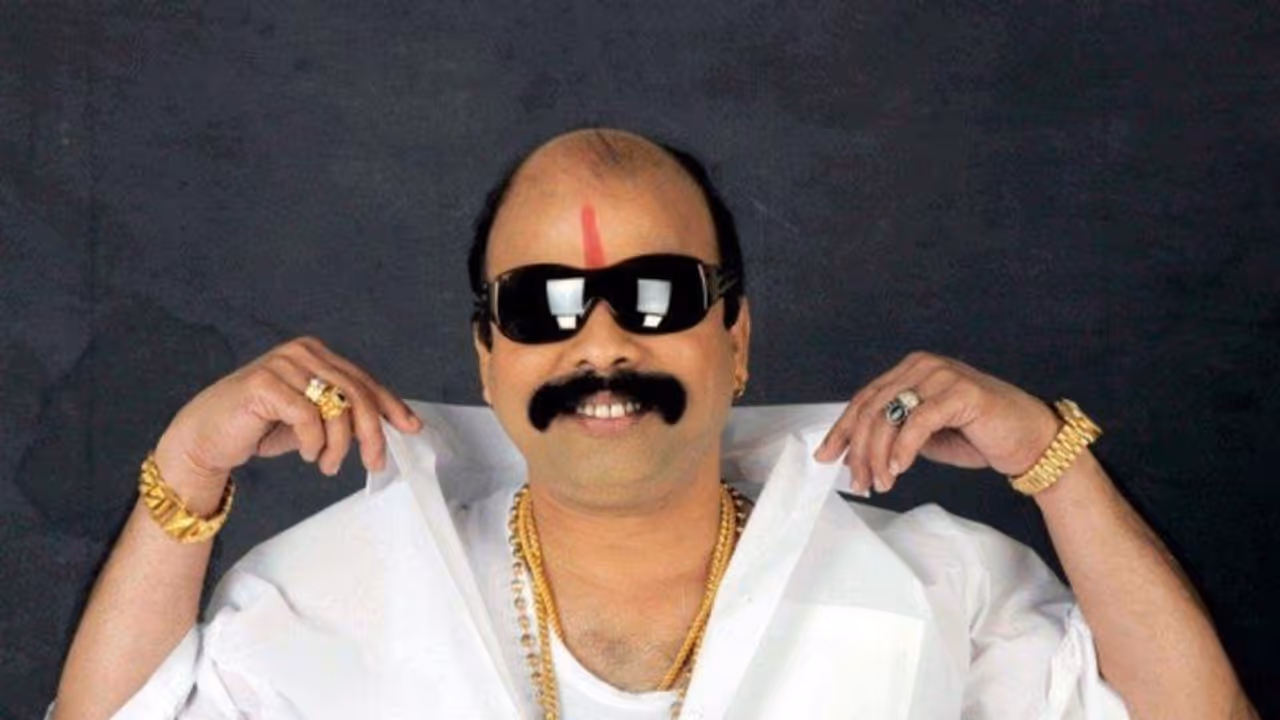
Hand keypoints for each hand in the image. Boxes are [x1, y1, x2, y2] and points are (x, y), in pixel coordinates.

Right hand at [154, 336, 422, 491]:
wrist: (205, 438)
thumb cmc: (259, 428)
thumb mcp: (312, 420)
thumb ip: (344, 414)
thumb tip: (390, 424)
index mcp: (315, 353)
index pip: (363, 380)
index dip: (390, 406)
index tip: (411, 428)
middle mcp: (301, 352)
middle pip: (356, 393)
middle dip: (371, 434)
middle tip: (373, 463)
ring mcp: (281, 364)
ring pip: (335, 408)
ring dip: (338, 445)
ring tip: (328, 465)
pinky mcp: (263, 383)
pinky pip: (308, 417)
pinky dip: (313, 442)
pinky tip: (304, 453)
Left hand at [813, 351, 1060, 494]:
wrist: (1031, 441)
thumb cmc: (980, 437)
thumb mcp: (925, 436)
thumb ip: (894, 434)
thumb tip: (856, 452)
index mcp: (911, 370)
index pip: (865, 399)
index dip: (842, 430)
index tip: (827, 456)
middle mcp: (923, 366)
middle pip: (872, 408)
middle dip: (858, 449)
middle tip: (857, 481)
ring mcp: (942, 375)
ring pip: (890, 416)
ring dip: (878, 456)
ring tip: (879, 483)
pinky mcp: (960, 392)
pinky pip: (918, 422)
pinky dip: (903, 449)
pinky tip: (898, 470)